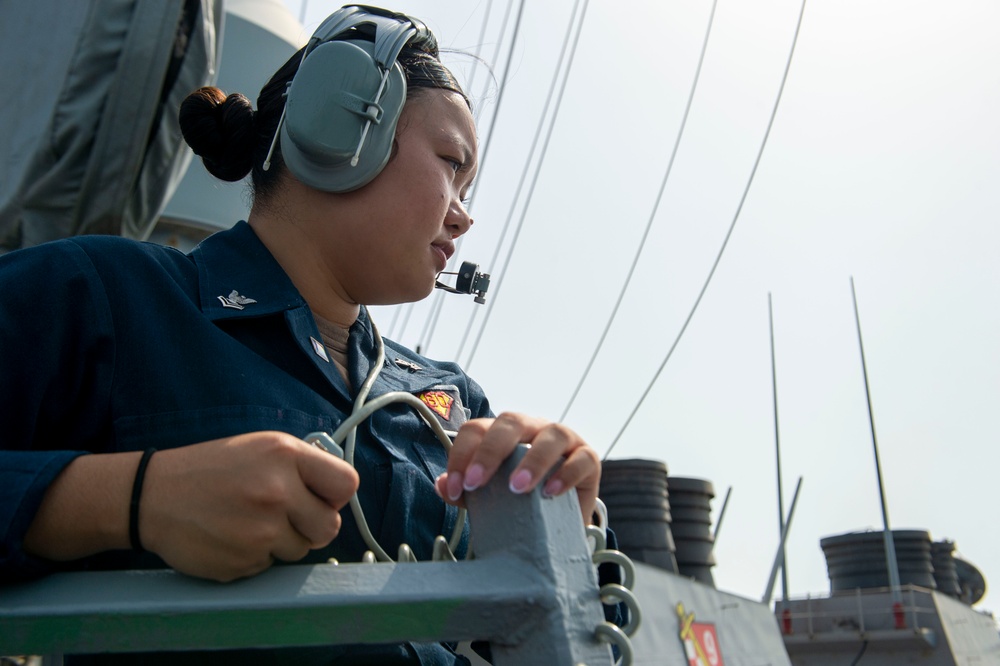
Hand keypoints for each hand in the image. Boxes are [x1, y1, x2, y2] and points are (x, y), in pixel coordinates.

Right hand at [142, 431, 358, 581]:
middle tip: (288, 516)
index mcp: (285, 456)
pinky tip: (232, 536)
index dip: (336, 495)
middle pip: (329, 528)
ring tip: (250, 521)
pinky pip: (269, 566)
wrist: (152, 496)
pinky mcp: (244, 562)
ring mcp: (261, 532)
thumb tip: (336, 489)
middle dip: (312, 525)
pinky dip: (256, 556)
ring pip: (300, 551)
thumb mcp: (260, 447)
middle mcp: (277, 493)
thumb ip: (302, 464)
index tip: (322, 497)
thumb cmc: (210, 469)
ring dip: (282, 541)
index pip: (347, 484)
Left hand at [434, 413, 600, 522]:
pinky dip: (567, 474)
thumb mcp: (490, 496)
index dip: (463, 455)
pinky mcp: (588, 458)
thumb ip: (464, 490)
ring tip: (516, 488)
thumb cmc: (520, 499)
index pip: (478, 429)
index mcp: (503, 432)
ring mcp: (564, 439)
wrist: (560, 516)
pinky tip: (551, 493)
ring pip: (551, 435)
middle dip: (490, 451)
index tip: (456, 487)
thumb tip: (442, 486)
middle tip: (475, 483)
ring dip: (532, 460)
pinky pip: (582, 459)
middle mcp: (533, 428)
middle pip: (511, 423)